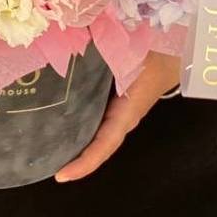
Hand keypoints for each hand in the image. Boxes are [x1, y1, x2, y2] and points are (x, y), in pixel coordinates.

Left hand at [53, 51, 180, 182]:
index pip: (104, 144)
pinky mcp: (114, 102)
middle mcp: (122, 118)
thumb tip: (78, 40)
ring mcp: (118, 112)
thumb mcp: (133, 55)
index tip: (61, 175)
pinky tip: (54, 116)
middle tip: (39, 163)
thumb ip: (108, 51)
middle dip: (70, 156)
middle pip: (94, 145)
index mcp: (128, 113)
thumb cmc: (156, 55)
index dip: (85, 162)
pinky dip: (75, 122)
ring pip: (93, 133)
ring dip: (71, 141)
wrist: (176, 52)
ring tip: (41, 145)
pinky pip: (94, 118)